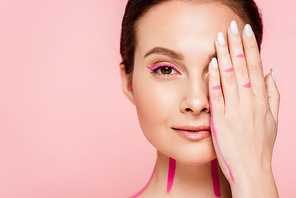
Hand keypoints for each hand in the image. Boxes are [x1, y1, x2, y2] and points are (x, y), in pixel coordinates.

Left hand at [208, 21, 279, 196]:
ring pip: (230, 77)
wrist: (251, 170)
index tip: (246, 32)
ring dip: (224, 56)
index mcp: (262, 101)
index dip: (251, 48)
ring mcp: (234, 111)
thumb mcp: (273, 120)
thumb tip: (271, 73)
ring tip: (219, 37)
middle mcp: (249, 103)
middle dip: (237, 45)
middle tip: (232, 25)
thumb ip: (273, 95)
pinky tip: (212, 64)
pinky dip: (215, 79)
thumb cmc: (260, 146)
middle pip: (243, 68)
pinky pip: (217, 96)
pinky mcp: (220, 120)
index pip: (256, 67)